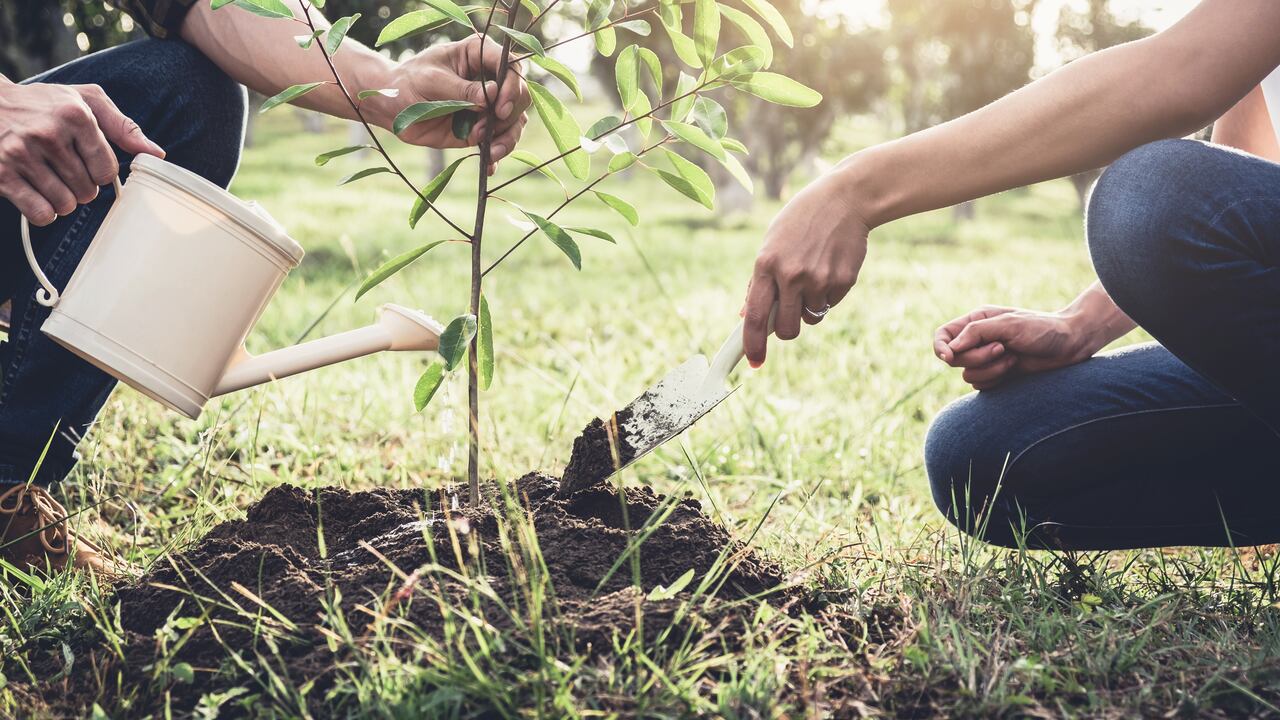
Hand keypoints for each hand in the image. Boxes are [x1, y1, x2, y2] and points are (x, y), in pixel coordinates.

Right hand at [0, 80, 163, 225]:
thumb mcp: (85, 100)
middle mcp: (48, 134)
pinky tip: (37, 193)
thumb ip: (123, 126)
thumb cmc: (43, 103)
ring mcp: (21, 154)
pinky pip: (41, 213)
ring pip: (66, 205)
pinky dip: (44, 212)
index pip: (108, 169)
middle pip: (88, 191)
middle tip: (65, 169)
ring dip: (63, 200)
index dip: (101, 172)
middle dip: (82, 186)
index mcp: (75, 115)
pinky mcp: (2, 174)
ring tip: (51, 179)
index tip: (89, 162)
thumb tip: (157, 153)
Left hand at [381, 35, 529, 169]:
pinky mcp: (482, 128)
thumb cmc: (408, 82)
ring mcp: (487, 106)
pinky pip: (499, 141)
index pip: (510, 66)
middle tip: (488, 127)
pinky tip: (489, 166)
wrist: (393, 107)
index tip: (499, 107)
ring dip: (507, 138)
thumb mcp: (432, 81)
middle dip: (509, 114)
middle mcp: (489, 79)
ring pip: (515, 121)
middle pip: (520, 95)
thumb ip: (461, 89)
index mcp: (478, 55)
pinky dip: (497, 155)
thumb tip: (491, 95)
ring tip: (491, 151)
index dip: (512, 86)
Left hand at [743, 171, 867, 366]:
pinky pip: (830, 304)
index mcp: (766, 264)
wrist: (845, 199)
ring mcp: (819, 279)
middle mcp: (791, 275)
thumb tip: (746, 314)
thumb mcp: (772, 243)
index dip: (753, 344)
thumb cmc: (801, 221)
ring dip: (810, 306)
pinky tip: (830, 266)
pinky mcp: (843, 281)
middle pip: (786, 329)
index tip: (754, 362)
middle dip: (787, 330)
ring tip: (814, 274)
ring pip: (811, 318)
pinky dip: (829, 294)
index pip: (755, 316)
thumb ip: (759, 280)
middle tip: (790, 314)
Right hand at [933, 306, 1100, 389]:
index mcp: (976, 322)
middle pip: (954, 359)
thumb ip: (976, 332)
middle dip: (977, 357)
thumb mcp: (1008, 324)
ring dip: (991, 370)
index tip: (949, 357)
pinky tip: (1014, 368)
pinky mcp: (996, 375)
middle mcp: (977, 340)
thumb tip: (950, 349)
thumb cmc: (1041, 328)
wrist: (1069, 345)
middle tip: (1001, 349)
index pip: (943, 336)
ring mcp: (986, 359)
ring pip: (967, 374)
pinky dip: (996, 379)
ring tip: (1013, 358)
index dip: (940, 348)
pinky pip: (980, 385)